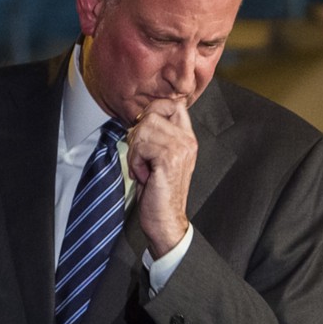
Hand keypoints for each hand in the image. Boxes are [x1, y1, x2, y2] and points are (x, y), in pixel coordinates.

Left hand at [126, 99, 195, 258]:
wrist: (164, 219)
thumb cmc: (157, 190)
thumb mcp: (156, 157)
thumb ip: (154, 135)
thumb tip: (139, 118)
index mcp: (186, 137)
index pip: (172, 104)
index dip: (151, 111)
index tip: (142, 133)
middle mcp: (187, 140)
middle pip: (152, 113)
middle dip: (137, 134)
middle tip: (141, 157)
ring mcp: (181, 148)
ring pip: (144, 128)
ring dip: (135, 150)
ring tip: (143, 168)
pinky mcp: (169, 159)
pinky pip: (141, 145)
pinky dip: (135, 160)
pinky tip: (144, 175)